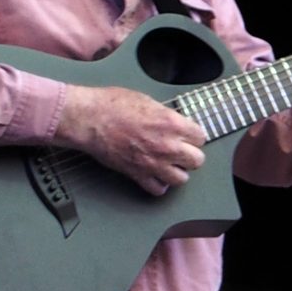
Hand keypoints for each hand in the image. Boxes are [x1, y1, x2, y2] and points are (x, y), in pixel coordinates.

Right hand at [55, 84, 205, 195]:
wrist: (90, 119)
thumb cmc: (113, 105)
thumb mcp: (148, 101)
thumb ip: (167, 116)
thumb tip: (175, 122)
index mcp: (172, 124)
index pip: (201, 137)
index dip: (194, 136)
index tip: (189, 135)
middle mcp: (167, 146)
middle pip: (197, 161)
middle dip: (190, 155)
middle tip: (182, 150)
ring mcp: (153, 163)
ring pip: (181, 179)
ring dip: (177, 171)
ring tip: (170, 163)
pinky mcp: (138, 175)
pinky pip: (158, 189)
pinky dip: (159, 184)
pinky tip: (155, 174)